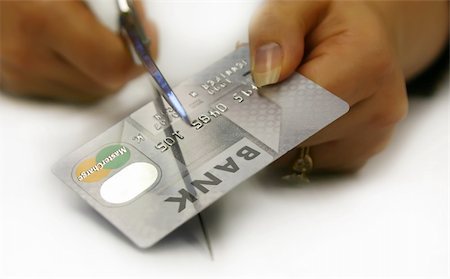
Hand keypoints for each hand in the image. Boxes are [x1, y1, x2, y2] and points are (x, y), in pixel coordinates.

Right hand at [0, 0, 157, 101]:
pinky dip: (82, 72)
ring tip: (97, 35)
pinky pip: (69, 89)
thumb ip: (113, 6)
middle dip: (126, 59)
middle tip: (126, 31)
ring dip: (105, 68)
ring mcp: (21, 75)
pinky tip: (75, 46)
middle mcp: (29, 57)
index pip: (114, 66)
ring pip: (90, 92)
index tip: (147, 33)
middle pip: (107, 84)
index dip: (140, 53)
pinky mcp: (16, 82)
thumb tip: (141, 27)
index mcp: (44, 22)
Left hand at [249, 1, 447, 171]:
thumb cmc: (333, 19)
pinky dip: (294, 142)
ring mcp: (373, 136)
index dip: (262, 104)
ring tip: (288, 94)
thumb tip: (266, 75)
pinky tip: (302, 113)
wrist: (368, 37)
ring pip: (298, 152)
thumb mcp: (300, 2)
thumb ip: (276, 28)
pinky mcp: (361, 152)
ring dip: (279, 130)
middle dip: (268, 114)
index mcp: (367, 64)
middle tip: (265, 86)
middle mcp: (381, 107)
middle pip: (296, 134)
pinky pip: (308, 160)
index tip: (242, 96)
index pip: (298, 106)